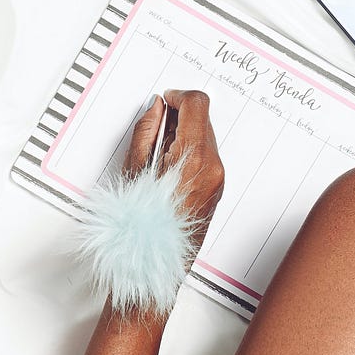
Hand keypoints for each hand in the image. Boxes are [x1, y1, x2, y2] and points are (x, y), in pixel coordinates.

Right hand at [124, 90, 224, 252]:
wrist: (156, 258)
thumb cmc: (142, 222)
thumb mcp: (136, 167)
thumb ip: (147, 129)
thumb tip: (156, 109)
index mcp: (194, 157)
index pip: (197, 105)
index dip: (179, 96)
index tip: (167, 99)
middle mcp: (213, 166)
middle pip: (202, 119)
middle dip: (180, 116)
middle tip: (157, 127)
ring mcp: (218, 178)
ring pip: (205, 137)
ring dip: (184, 134)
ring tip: (159, 153)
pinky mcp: (217, 187)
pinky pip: (206, 155)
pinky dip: (189, 151)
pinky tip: (168, 167)